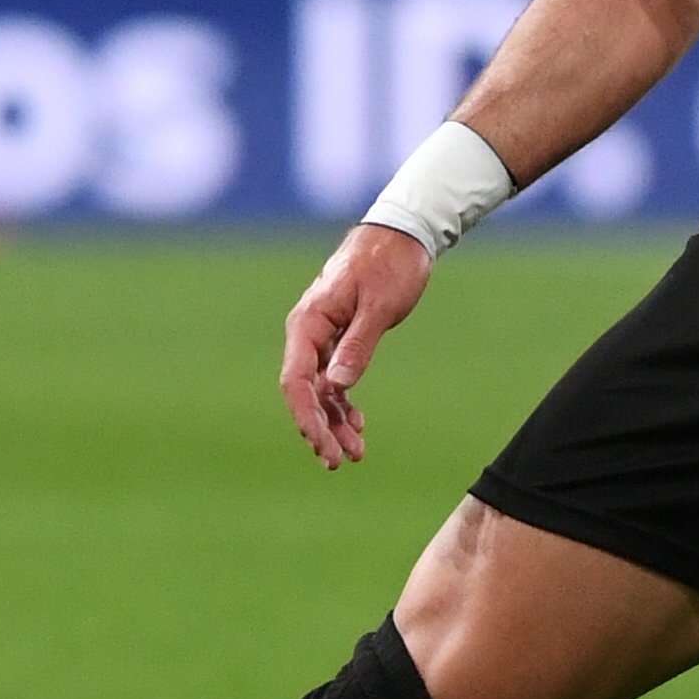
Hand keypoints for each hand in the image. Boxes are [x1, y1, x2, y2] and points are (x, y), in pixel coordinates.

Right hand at [278, 222, 433, 467]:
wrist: (402, 236)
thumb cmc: (389, 265)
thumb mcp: (379, 307)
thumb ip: (357, 346)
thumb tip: (337, 387)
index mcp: (308, 322)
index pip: (296, 380)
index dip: (306, 417)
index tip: (321, 445)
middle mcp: (308, 332)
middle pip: (304, 392)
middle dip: (319, 429)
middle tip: (338, 462)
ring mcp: (321, 337)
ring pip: (319, 391)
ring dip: (333, 423)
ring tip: (353, 455)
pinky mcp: (339, 338)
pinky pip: (333, 380)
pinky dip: (343, 405)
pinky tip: (356, 426)